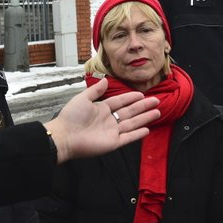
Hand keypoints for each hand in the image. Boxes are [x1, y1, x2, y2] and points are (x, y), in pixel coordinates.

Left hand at [45, 78, 159, 162]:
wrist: (65, 137)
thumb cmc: (70, 117)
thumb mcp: (83, 98)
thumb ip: (95, 90)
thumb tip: (105, 79)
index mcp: (101, 109)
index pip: (120, 102)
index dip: (131, 98)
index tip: (142, 94)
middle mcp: (108, 120)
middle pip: (130, 112)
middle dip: (143, 107)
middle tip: (156, 101)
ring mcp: (112, 132)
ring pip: (132, 123)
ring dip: (144, 118)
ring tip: (157, 112)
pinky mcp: (113, 143)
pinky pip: (128, 137)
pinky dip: (137, 134)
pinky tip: (147, 129)